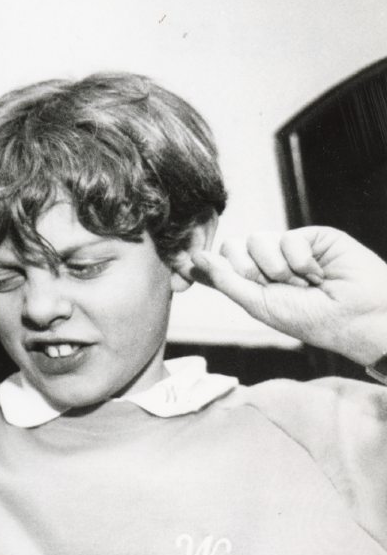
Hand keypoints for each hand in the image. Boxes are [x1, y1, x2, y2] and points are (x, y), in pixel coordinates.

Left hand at [190, 226, 386, 364]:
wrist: (358, 316)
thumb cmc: (310, 319)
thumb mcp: (258, 304)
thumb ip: (226, 280)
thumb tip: (196, 257)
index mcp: (250, 283)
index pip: (218, 264)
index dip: (216, 269)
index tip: (231, 285)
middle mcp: (266, 263)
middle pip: (232, 247)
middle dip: (252, 273)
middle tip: (279, 289)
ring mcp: (288, 248)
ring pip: (257, 240)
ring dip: (278, 269)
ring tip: (303, 284)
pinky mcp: (311, 236)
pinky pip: (288, 237)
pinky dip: (302, 261)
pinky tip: (319, 274)